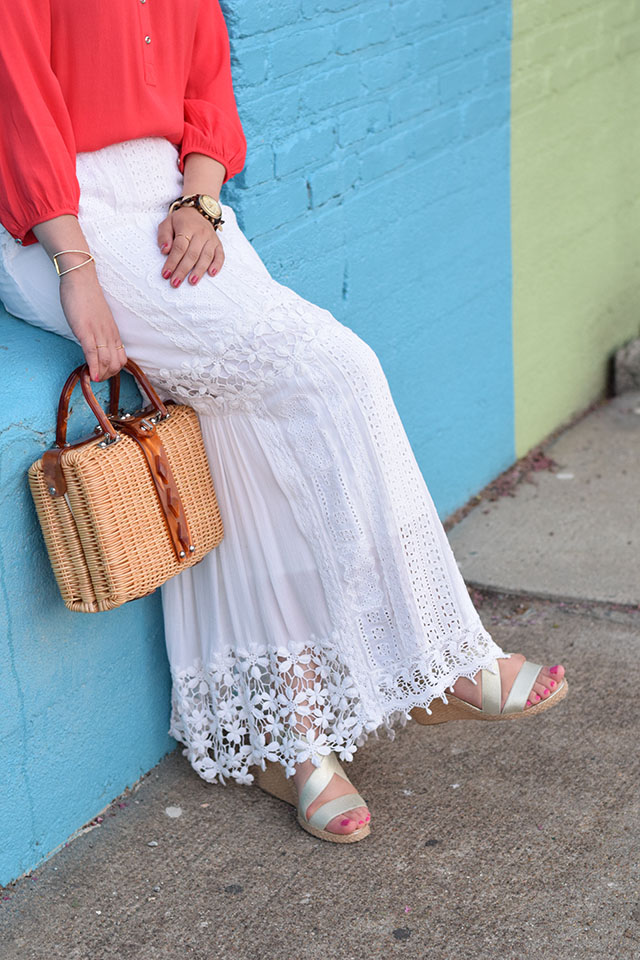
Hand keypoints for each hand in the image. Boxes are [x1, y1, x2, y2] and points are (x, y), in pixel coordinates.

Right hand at [58, 265, 126, 381]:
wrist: (81, 278)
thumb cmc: (87, 297)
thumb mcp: (98, 319)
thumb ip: (99, 333)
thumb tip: (95, 346)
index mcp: (113, 332)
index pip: (122, 359)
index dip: (113, 371)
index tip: (102, 374)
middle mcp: (109, 334)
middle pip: (116, 365)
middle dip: (106, 376)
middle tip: (95, 378)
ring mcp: (98, 333)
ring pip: (107, 362)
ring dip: (99, 375)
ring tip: (91, 378)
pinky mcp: (85, 330)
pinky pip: (92, 353)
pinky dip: (93, 367)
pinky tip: (90, 376)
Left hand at [157, 206, 223, 286]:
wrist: (197, 212)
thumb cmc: (180, 221)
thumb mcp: (167, 223)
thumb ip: (164, 236)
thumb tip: (165, 250)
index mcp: (187, 227)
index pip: (179, 247)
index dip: (172, 261)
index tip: (165, 274)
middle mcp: (201, 233)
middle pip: (192, 254)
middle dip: (183, 270)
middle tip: (175, 283)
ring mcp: (211, 239)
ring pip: (206, 256)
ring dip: (199, 271)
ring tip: (192, 282)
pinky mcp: (218, 244)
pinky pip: (220, 255)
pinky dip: (217, 265)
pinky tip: (212, 274)